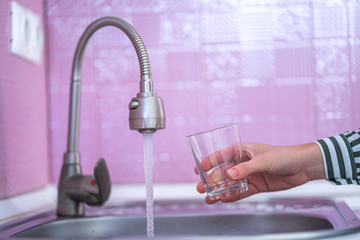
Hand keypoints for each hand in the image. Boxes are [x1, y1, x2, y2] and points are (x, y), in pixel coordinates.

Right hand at [196, 142, 324, 203]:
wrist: (303, 167)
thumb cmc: (284, 156)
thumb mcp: (263, 160)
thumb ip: (246, 169)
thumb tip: (229, 174)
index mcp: (243, 150)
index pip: (222, 155)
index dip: (210, 161)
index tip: (199, 169)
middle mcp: (244, 163)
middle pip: (224, 172)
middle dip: (212, 180)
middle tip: (201, 187)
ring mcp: (250, 175)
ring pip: (231, 183)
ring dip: (220, 190)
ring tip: (209, 197)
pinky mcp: (257, 186)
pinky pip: (241, 192)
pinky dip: (232, 196)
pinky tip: (224, 200)